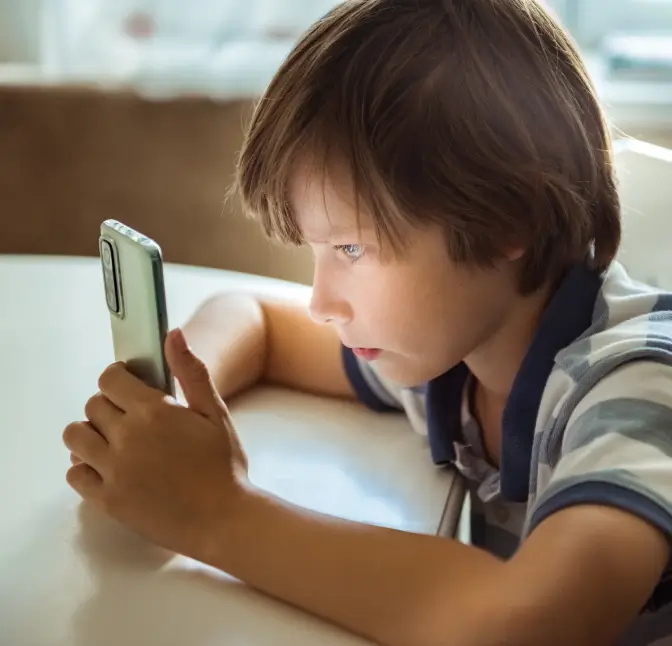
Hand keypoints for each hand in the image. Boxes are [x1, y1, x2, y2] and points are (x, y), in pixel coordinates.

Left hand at [63, 328, 248, 559]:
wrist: (224, 520)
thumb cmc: (224, 466)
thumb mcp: (215, 414)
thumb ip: (191, 372)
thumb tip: (173, 334)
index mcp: (153, 412)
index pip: (110, 379)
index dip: (118, 378)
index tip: (129, 386)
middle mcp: (127, 437)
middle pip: (92, 406)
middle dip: (109, 405)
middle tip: (131, 417)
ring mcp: (113, 470)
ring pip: (75, 437)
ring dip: (91, 434)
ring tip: (115, 441)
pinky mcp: (107, 500)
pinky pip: (75, 474)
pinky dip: (85, 467)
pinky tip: (109, 467)